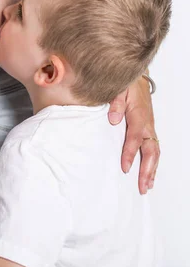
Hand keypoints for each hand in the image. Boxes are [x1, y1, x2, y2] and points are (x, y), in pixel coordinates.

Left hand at [108, 76, 158, 193]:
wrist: (136, 79)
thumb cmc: (126, 85)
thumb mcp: (119, 90)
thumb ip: (115, 104)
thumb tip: (113, 120)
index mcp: (139, 116)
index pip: (135, 138)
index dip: (130, 153)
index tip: (125, 167)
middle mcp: (147, 124)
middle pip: (150, 151)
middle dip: (147, 170)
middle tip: (142, 186)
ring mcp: (149, 128)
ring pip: (154, 153)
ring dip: (152, 170)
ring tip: (146, 186)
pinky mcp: (148, 130)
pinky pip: (152, 149)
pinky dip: (152, 164)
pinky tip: (148, 174)